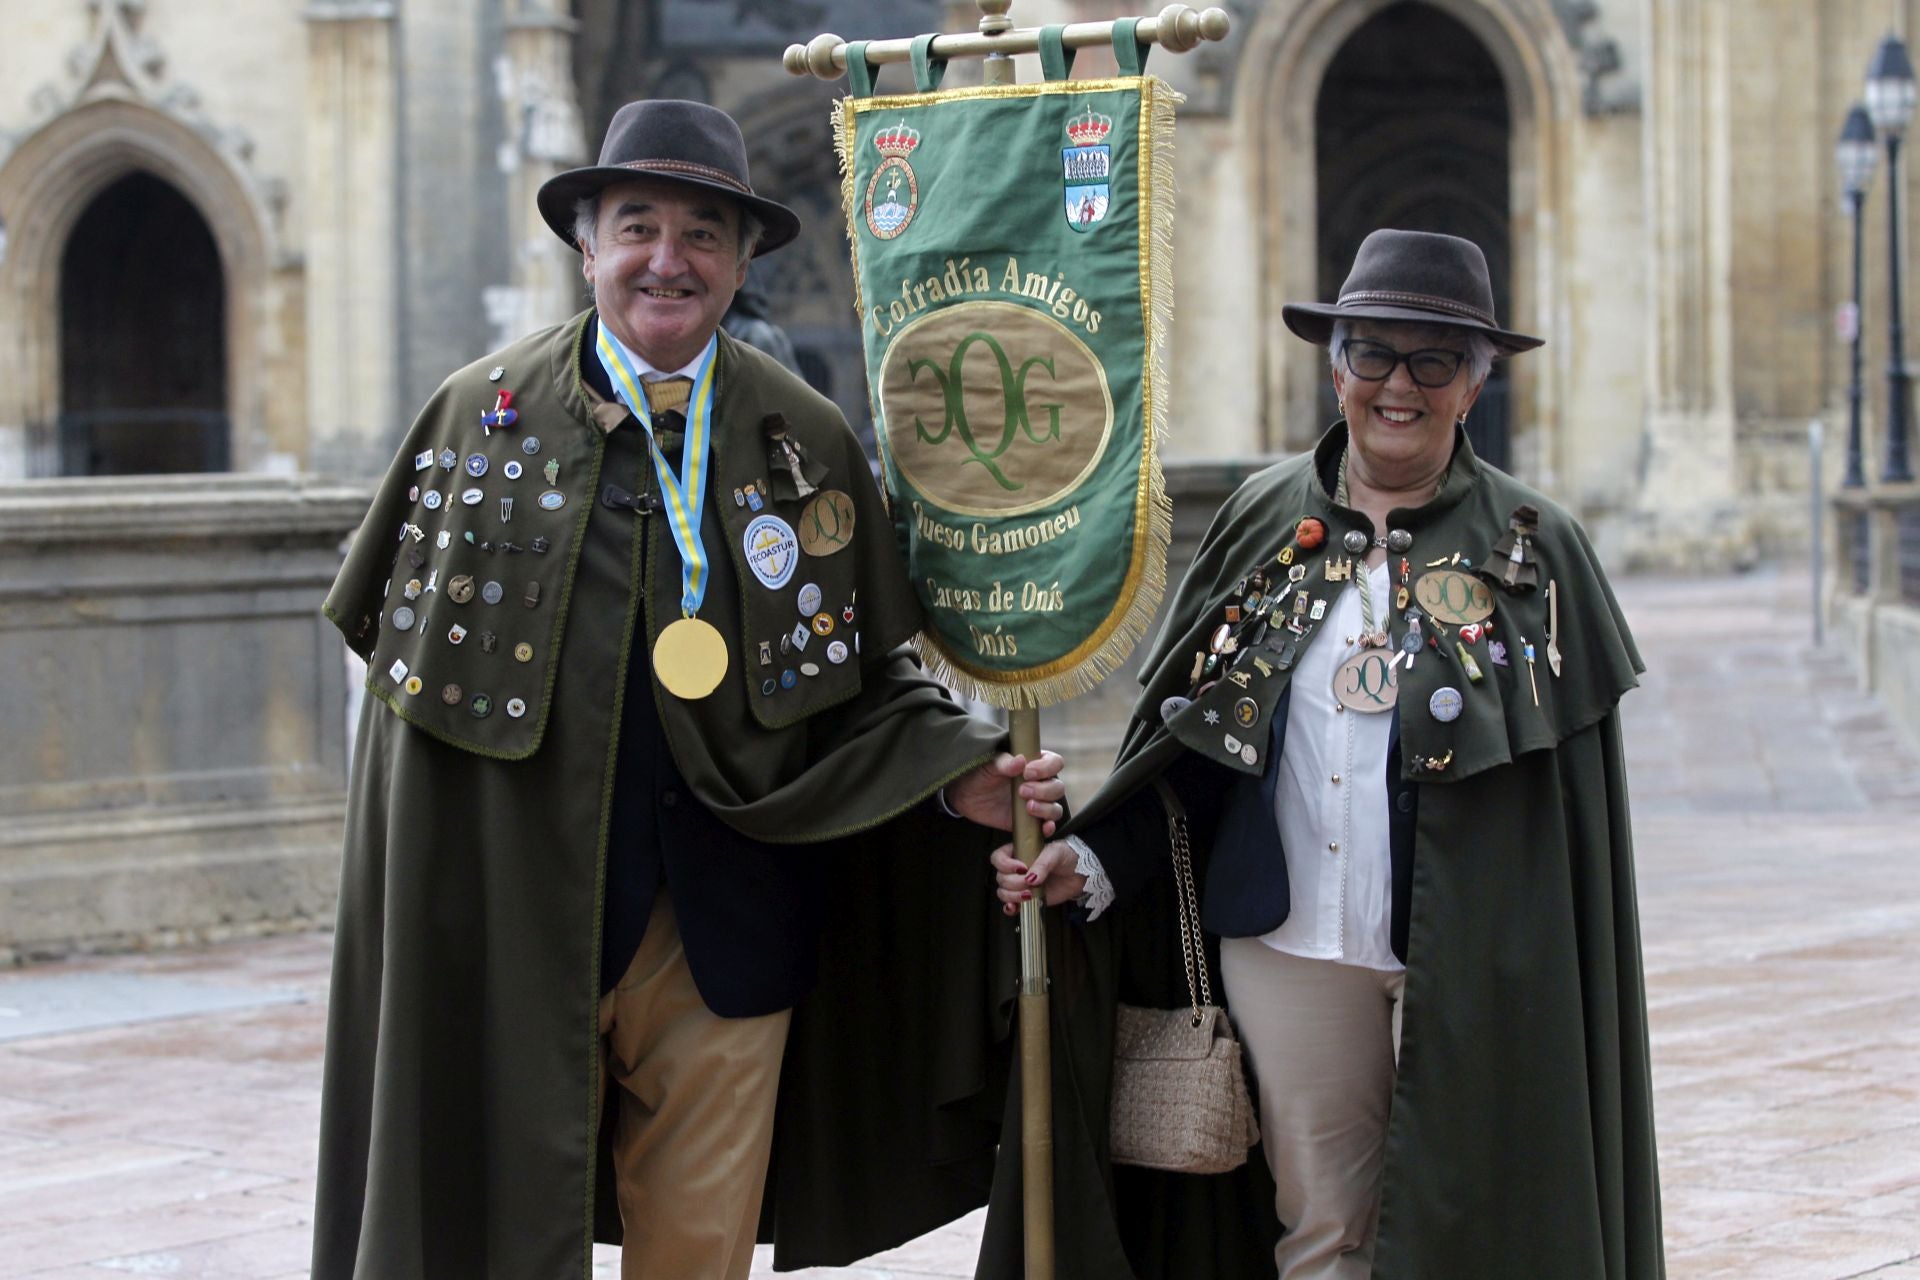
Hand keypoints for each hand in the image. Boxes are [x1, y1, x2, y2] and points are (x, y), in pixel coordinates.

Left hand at [945, 751, 1065, 835]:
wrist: (965, 795)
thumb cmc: (979, 773)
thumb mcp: (989, 764)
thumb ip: (1004, 762)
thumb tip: (1021, 760)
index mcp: (1034, 764)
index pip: (1054, 762)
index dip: (1047, 767)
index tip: (1028, 772)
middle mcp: (1039, 784)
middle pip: (1057, 787)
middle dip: (1043, 790)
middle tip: (1022, 790)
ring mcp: (1036, 803)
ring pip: (1055, 808)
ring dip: (1046, 808)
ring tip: (1028, 807)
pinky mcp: (1029, 822)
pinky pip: (1047, 826)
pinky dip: (1049, 827)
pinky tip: (1044, 827)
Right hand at [990, 840, 1086, 914]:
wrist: (1080, 873)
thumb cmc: (1067, 856)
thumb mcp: (1055, 853)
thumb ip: (1042, 864)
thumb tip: (1031, 878)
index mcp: (1018, 852)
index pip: (998, 858)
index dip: (1005, 864)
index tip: (1021, 867)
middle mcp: (1016, 869)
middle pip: (1000, 878)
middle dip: (1014, 882)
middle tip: (1030, 882)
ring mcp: (1020, 885)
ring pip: (1003, 892)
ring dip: (1013, 896)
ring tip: (1029, 894)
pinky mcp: (1026, 899)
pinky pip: (1010, 906)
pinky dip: (1010, 908)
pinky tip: (1015, 907)